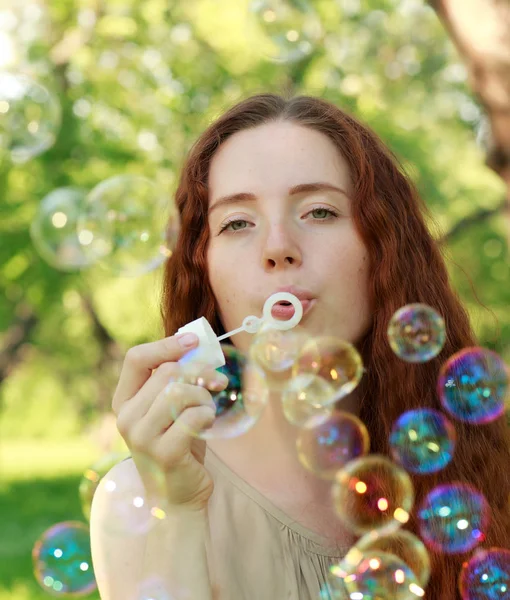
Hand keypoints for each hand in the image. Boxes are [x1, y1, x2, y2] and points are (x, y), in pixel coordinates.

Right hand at [112, 332, 227, 510]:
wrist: (177, 497)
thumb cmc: (178, 444)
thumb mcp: (172, 409)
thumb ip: (177, 381)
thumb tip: (200, 348)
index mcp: (124, 401)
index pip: (136, 358)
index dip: (166, 344)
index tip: (194, 340)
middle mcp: (126, 417)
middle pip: (167, 373)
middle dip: (199, 374)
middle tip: (218, 383)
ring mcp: (141, 437)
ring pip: (181, 392)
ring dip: (204, 398)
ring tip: (209, 411)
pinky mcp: (163, 453)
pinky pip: (194, 417)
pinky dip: (208, 416)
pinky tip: (208, 426)